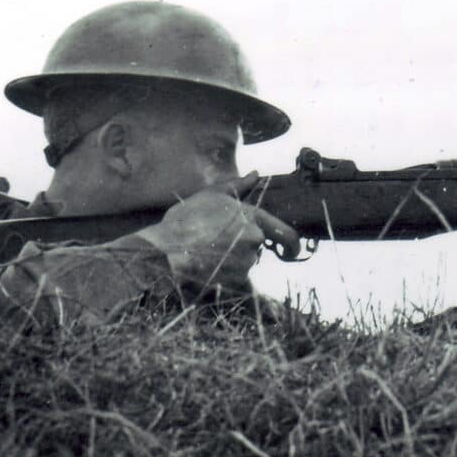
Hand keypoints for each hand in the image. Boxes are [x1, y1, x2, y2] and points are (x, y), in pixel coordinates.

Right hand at [134, 172, 299, 294]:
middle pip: (257, 249)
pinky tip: (207, 270)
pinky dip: (226, 278)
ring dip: (231, 262)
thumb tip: (256, 174)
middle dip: (242, 248)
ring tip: (206, 256)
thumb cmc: (184, 220)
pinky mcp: (235, 282)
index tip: (292, 250)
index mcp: (252, 217)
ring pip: (245, 265)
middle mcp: (254, 240)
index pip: (286, 234)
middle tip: (215, 246)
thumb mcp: (210, 196)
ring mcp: (246, 262)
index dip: (293, 245)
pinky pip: (238, 283)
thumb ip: (238, 186)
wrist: (163, 250)